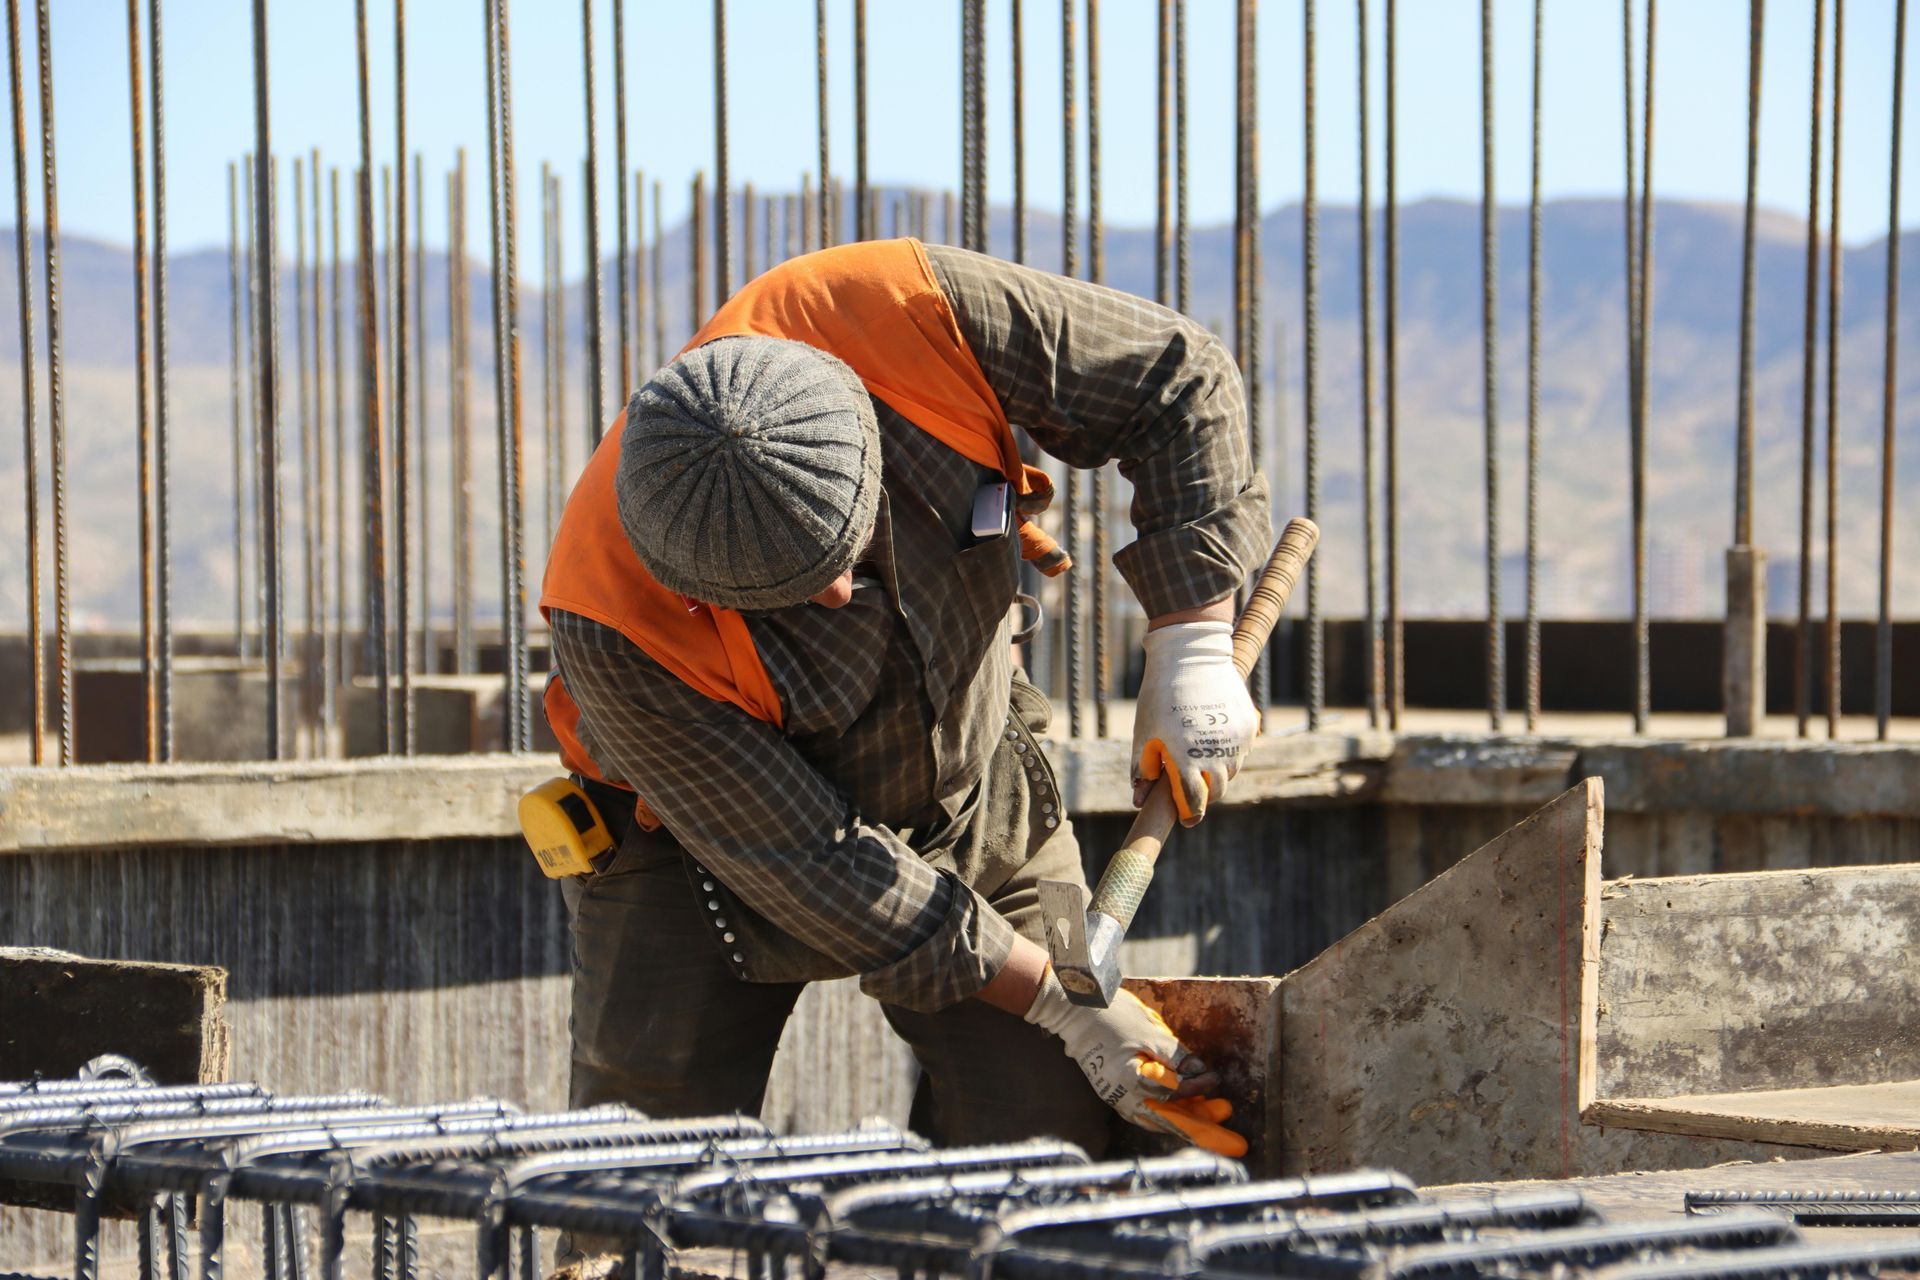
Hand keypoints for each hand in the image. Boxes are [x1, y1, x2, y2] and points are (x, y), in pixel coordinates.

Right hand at [1024, 967, 1241, 1154]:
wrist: (1074, 1011)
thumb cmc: (1114, 1016)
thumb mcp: (1151, 1033)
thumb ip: (1177, 1057)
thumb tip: (1202, 1075)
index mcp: (1134, 1083)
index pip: (1177, 1094)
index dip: (1200, 1088)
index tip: (1217, 1080)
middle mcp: (1125, 1099)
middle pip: (1172, 1120)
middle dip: (1204, 1129)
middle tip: (1234, 1144)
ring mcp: (1117, 1099)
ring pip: (1160, 1119)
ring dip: (1187, 1122)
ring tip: (1212, 1123)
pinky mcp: (1114, 1094)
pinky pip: (1146, 1113)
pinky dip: (1167, 1114)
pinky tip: (1182, 1113)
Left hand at [1132, 620, 1258, 824]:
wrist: (1190, 654)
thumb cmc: (1161, 695)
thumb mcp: (1145, 732)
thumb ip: (1143, 769)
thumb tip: (1140, 801)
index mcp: (1186, 757)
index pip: (1194, 802)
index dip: (1189, 814)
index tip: (1185, 820)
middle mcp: (1215, 751)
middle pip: (1216, 791)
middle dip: (1204, 794)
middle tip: (1191, 786)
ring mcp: (1236, 738)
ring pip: (1230, 771)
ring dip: (1216, 772)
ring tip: (1199, 756)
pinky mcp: (1249, 724)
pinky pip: (1241, 750)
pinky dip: (1229, 751)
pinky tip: (1212, 737)